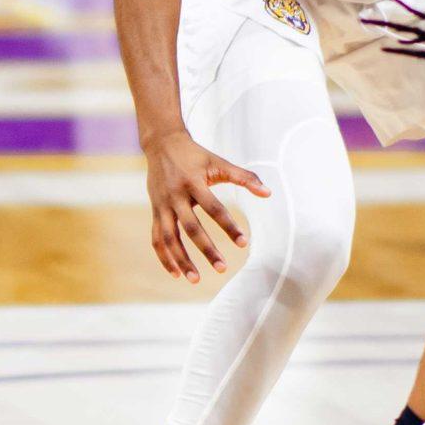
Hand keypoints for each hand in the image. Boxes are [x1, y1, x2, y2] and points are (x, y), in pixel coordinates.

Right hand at [143, 129, 267, 282]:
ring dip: (181, 260)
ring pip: (169, 238)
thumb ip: (244, 177)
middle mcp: (175, 196)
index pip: (214, 208)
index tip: (243, 243)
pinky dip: (164, 257)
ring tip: (196, 280)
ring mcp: (162, 206)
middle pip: (190, 228)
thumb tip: (269, 193)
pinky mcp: (155, 212)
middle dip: (206, 249)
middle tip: (222, 268)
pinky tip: (176, 274)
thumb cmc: (195, 155)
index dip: (228, 226)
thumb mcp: (219, 162)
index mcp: (193, 182)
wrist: (161, 144)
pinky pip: (157, 239)